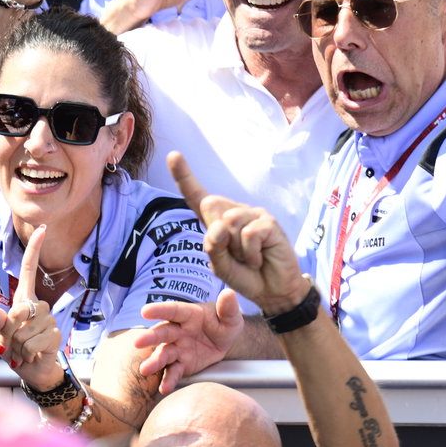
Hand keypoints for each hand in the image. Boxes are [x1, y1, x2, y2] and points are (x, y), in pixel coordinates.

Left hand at [0, 224, 65, 390]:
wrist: (32, 371)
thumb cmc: (14, 349)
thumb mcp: (0, 335)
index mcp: (24, 300)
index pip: (30, 270)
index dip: (34, 250)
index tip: (42, 230)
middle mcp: (39, 306)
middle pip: (20, 308)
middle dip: (9, 329)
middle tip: (10, 343)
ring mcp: (49, 320)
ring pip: (26, 329)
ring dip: (17, 343)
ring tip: (21, 349)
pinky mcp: (55, 335)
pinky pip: (34, 342)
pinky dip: (26, 352)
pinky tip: (30, 355)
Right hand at [134, 290, 245, 393]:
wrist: (225, 342)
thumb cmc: (224, 324)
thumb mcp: (231, 316)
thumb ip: (228, 307)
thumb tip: (228, 293)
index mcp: (188, 315)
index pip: (173, 311)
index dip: (159, 310)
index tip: (145, 311)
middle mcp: (178, 331)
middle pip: (162, 333)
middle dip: (150, 338)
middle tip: (137, 343)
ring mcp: (178, 348)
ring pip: (164, 354)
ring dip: (154, 362)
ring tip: (145, 370)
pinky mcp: (182, 364)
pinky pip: (174, 372)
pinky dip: (169, 380)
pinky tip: (164, 389)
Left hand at [169, 151, 308, 313]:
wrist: (272, 290)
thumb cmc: (245, 275)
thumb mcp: (220, 265)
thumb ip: (213, 247)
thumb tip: (220, 226)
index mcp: (216, 221)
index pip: (196, 196)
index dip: (184, 176)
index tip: (173, 155)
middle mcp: (233, 212)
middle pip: (210, 205)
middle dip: (217, 235)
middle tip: (234, 255)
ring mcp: (252, 214)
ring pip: (229, 222)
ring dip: (236, 249)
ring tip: (249, 258)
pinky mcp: (269, 221)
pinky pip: (249, 234)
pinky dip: (250, 253)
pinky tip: (259, 259)